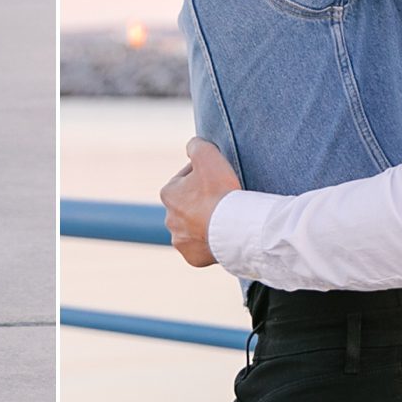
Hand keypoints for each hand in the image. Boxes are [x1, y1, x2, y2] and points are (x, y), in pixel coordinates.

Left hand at [159, 138, 241, 267]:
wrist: (233, 227)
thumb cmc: (220, 190)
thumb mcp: (208, 154)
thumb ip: (196, 145)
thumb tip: (192, 145)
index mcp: (168, 193)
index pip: (186, 179)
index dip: (203, 175)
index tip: (218, 177)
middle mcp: (169, 219)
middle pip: (188, 205)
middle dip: (201, 201)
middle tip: (223, 199)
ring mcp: (180, 240)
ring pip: (192, 228)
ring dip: (204, 223)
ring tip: (223, 219)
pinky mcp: (192, 257)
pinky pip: (200, 248)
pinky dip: (209, 243)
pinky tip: (221, 237)